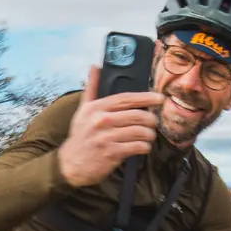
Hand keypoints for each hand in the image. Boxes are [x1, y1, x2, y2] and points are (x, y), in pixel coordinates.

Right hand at [56, 66, 164, 187]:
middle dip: (151, 120)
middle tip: (153, 123)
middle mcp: (102, 121)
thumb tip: (94, 66)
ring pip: (140, 132)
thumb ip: (91, 89)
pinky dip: (145, 147)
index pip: (126, 99)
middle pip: (137, 115)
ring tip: (149, 136)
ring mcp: (107, 137)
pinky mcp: (112, 153)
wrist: (70, 164)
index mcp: (97, 108)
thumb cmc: (80, 137)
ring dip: (149, 135)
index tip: (159, 98)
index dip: (145, 98)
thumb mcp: (82, 111)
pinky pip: (137, 147)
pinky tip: (143, 147)